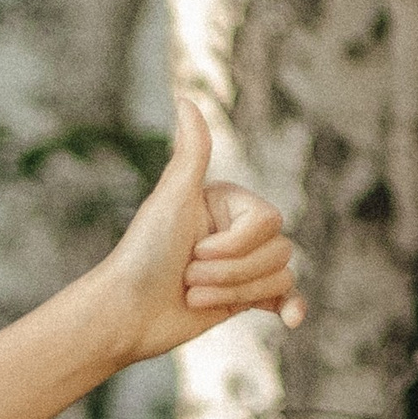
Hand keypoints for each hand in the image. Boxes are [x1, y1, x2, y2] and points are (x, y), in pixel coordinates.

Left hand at [96, 99, 304, 364]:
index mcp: (229, 201)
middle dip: (229, 271)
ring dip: (231, 292)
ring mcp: (243, 264)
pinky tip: (293, 319)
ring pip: (278, 275)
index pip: (268, 221)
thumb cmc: (143, 254)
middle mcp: (239, 229)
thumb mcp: (170, 199)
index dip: (233, 245)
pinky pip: (284, 295)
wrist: (125, 313)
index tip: (192, 249)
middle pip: (278, 249)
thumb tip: (186, 99)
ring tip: (192, 293)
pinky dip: (290, 306)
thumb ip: (191, 153)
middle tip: (187, 276)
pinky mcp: (242, 297)